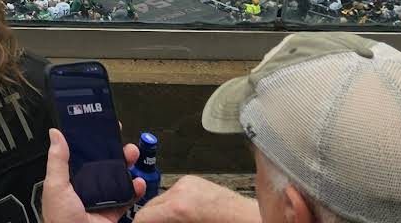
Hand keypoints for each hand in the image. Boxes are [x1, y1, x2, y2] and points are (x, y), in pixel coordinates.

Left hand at [43, 130, 143, 222]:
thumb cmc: (60, 219)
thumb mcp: (55, 185)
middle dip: (115, 153)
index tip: (103, 130)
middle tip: (124, 143)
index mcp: (69, 179)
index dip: (93, 143)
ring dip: (127, 167)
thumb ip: (58, 160)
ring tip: (133, 156)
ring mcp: (101, 200)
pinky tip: (138, 182)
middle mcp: (85, 188)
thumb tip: (56, 133)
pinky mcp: (113, 213)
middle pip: (103, 166)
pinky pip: (127, 199)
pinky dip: (135, 190)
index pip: (81, 156)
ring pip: (117, 179)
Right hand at [135, 173, 260, 222]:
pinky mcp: (196, 182)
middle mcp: (181, 190)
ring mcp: (189, 183)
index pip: (143, 216)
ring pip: (162, 200)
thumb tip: (149, 222)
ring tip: (171, 222)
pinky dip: (174, 206)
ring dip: (163, 214)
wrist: (257, 221)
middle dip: (151, 219)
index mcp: (179, 208)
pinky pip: (176, 194)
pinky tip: (185, 217)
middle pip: (150, 206)